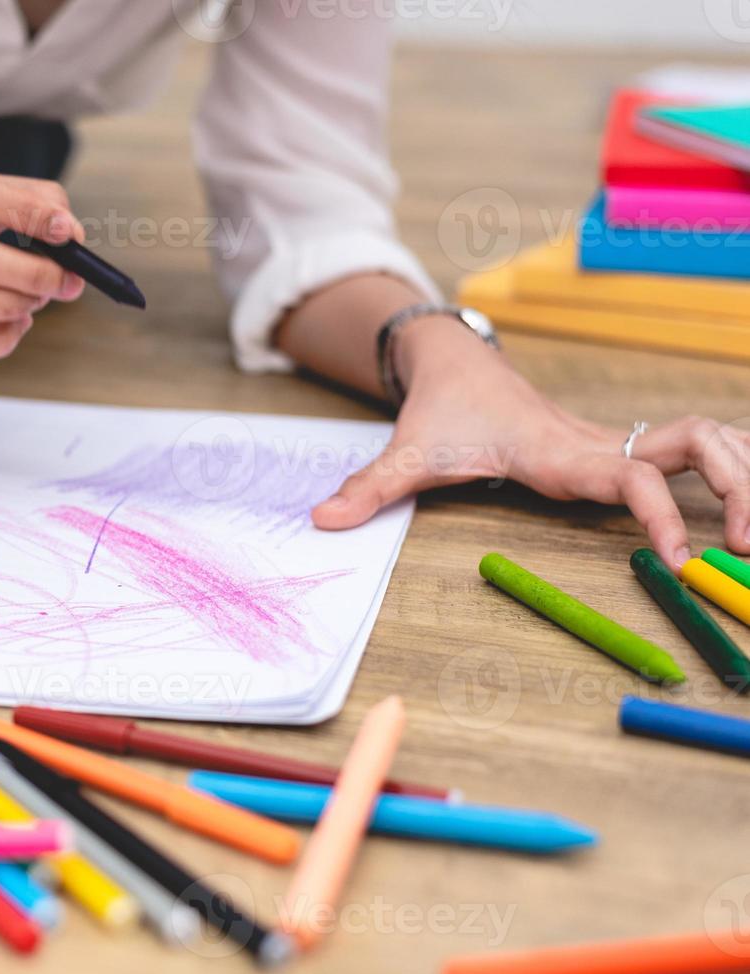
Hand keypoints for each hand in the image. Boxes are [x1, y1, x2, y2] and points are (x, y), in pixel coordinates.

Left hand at [311, 318, 749, 569]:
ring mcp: (616, 444)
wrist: (456, 363)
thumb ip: (368, 488)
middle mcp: (599, 445)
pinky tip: (746, 507)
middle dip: (738, 484)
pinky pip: (694, 453)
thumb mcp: (403, 453)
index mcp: (558, 451)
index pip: (631, 475)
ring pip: (708, 440)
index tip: (680, 558)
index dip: (661, 512)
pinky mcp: (619, 451)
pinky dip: (730, 469)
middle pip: (699, 445)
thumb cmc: (440, 411)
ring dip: (744, 473)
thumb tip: (319, 522)